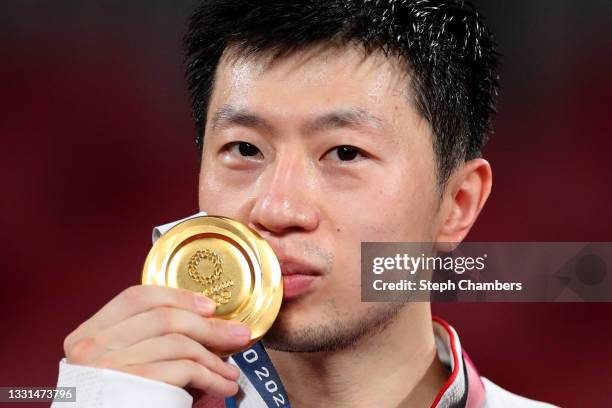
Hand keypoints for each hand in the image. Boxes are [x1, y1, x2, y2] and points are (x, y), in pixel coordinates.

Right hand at [63, 285, 251, 396]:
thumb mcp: (111, 365)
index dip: (178, 297)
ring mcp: (111, 367)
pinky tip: (223, 385)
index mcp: (87, 335)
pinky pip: (184, 370)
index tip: (209, 306)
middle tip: (237, 334)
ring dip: (214, 358)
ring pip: (177, 344)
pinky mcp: (133, 388)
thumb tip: (197, 328)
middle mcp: (93, 348)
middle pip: (164, 318)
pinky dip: (211, 377)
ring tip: (230, 371)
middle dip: (209, 326)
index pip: (136, 297)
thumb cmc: (111, 400)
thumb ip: (139, 342)